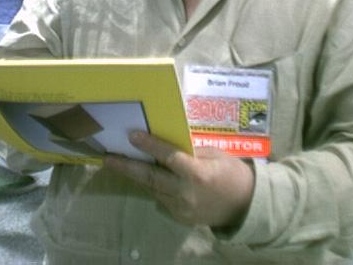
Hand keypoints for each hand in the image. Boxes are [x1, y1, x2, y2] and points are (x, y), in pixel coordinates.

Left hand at [104, 131, 254, 227]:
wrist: (245, 206)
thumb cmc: (232, 172)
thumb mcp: (214, 154)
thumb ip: (190, 151)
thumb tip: (167, 144)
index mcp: (197, 173)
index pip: (168, 157)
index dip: (150, 145)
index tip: (132, 136)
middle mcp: (185, 192)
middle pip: (151, 177)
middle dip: (127, 167)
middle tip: (107, 158)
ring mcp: (181, 208)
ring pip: (153, 189)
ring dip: (136, 176)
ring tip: (119, 163)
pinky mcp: (179, 218)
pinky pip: (161, 199)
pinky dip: (153, 187)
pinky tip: (145, 177)